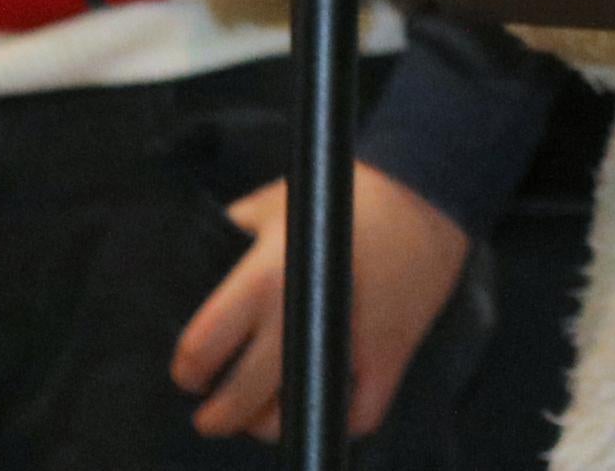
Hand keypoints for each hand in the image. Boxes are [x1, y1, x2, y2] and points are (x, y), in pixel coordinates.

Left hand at [170, 165, 469, 442]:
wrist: (426, 190)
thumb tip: (207, 265)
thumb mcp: (277, 202)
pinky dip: (340, 419)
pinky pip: (360, 413)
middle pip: (242, 394)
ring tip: (259, 419)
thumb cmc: (348, 194)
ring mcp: (351, 341)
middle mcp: (302, 314)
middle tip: (210, 417)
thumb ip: (238, 236)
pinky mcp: (390, 355)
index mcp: (267, 275)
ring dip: (269, 425)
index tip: (189, 375)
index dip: (189, 368)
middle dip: (219, 415)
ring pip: (295, 413)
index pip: (205, 344)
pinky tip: (321, 406)